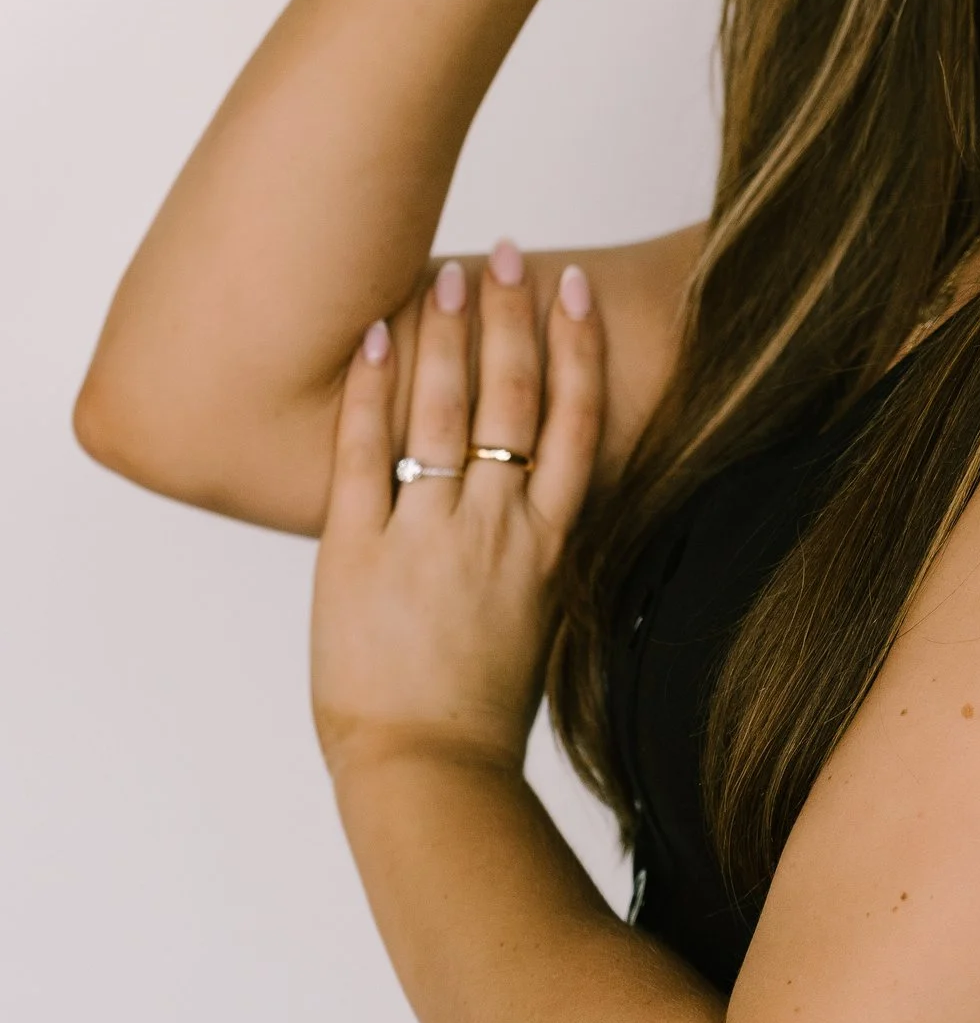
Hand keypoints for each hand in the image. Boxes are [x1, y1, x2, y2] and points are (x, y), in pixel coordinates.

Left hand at [312, 245, 604, 783]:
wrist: (429, 769)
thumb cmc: (483, 706)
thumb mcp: (537, 616)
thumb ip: (535, 549)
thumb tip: (537, 495)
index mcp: (547, 545)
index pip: (577, 423)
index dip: (577, 348)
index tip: (575, 290)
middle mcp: (496, 529)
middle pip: (514, 398)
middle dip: (512, 317)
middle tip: (511, 253)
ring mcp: (429, 536)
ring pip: (446, 411)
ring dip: (450, 333)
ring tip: (452, 270)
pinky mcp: (358, 552)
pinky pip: (367, 453)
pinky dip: (372, 389)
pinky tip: (377, 334)